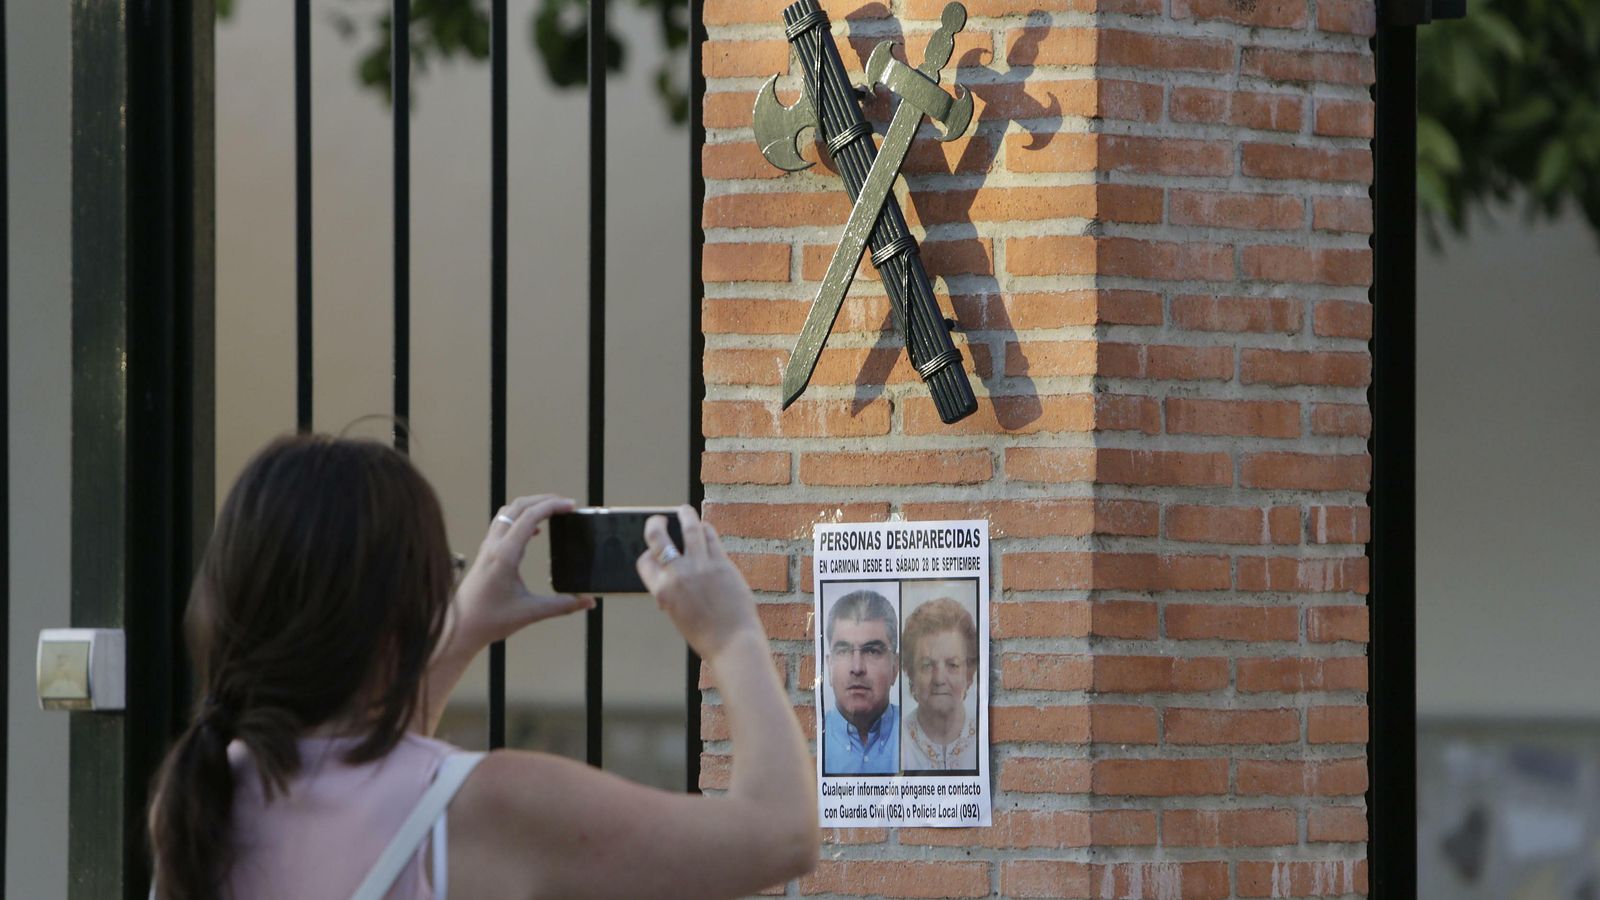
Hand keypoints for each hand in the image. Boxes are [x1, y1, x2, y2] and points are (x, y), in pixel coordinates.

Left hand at [452, 495, 594, 650]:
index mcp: (505, 554)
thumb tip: (588, 601)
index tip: (571, 506)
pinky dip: (521, 518)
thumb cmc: (489, 620)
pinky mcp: (486, 553)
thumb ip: (562, 605)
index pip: (530, 516)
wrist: (459, 627)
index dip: (552, 506)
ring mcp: (488, 547)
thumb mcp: (530, 612)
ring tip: (552, 511)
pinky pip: (503, 524)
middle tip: (566, 504)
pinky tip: (535, 531)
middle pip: (518, 506)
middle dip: (544, 500)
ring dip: (531, 505)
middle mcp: (494, 545)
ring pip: (508, 512)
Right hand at [636, 505, 761, 659]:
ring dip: (685, 515)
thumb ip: (673, 593)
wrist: (731, 642)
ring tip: (684, 510)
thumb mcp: (678, 615)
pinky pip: (711, 538)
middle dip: (655, 522)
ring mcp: (700, 566)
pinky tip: (705, 528)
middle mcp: (677, 574)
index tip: (654, 552)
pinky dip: (706, 530)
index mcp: (661, 591)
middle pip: (658, 536)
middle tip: (659, 517)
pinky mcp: (721, 564)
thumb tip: (672, 580)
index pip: (645, 561)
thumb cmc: (705, 634)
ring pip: (689, 528)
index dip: (648, 555)